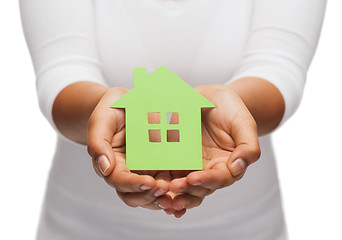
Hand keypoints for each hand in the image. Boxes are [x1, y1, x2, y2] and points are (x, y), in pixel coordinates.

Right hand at [87, 88, 170, 209]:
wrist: (127, 101)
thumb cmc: (111, 110)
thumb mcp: (101, 120)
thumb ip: (98, 144)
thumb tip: (105, 169)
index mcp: (112, 164)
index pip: (120, 181)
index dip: (133, 185)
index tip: (149, 183)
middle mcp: (128, 172)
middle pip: (135, 195)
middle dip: (149, 195)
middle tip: (164, 188)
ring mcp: (144, 170)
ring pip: (151, 194)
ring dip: (162, 196)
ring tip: (175, 189)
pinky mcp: (160, 165)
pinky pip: (167, 181)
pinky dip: (174, 188)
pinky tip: (185, 184)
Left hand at [161, 85, 260, 215]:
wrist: (213, 97)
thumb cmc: (232, 110)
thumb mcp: (244, 124)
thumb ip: (248, 147)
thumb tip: (239, 167)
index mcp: (227, 165)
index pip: (219, 179)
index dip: (207, 181)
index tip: (193, 178)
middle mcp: (208, 169)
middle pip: (198, 188)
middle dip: (186, 190)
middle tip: (172, 187)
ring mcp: (190, 165)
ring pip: (182, 185)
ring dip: (171, 191)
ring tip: (160, 190)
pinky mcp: (176, 158)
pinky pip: (168, 170)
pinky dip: (160, 179)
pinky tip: (151, 183)